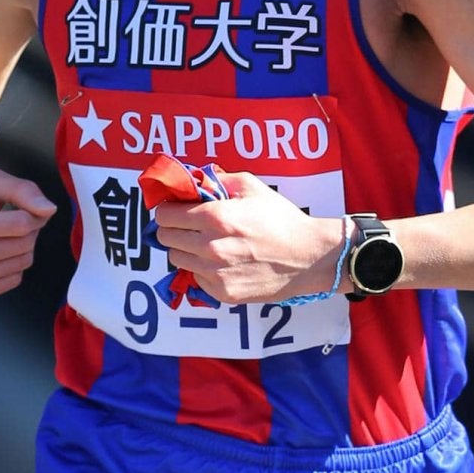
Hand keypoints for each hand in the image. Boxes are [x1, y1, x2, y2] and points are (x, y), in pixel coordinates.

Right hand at [0, 168, 56, 305]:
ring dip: (19, 246)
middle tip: (5, 220)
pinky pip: (15, 279)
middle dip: (26, 229)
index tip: (19, 206)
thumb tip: (50, 211)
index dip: (32, 212)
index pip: (23, 224)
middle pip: (25, 244)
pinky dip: (11, 264)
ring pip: (24, 262)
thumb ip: (24, 190)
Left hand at [152, 171, 342, 303]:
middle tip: (189, 225)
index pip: (165, 215)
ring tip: (207, 242)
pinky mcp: (222, 293)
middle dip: (173, 228)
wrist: (308, 257)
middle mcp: (210, 246)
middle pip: (165, 237)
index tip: (176, 208)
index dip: (168, 209)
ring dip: (185, 248)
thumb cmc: (281, 219)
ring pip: (176, 259)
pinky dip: (202, 268)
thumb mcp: (251, 187)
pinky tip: (221, 261)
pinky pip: (195, 278)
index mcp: (215, 217)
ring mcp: (215, 273)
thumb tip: (194, 180)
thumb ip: (218, 179)